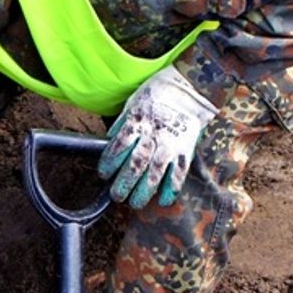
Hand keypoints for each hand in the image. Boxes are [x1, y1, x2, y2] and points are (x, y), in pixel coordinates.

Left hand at [98, 66, 216, 208]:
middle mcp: (153, 135)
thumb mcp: (132, 103)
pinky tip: (162, 201)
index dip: (109, 163)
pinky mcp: (186, 150)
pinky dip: (171, 189)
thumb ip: (121, 124)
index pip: (118, 147)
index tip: (104, 174)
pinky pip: (178, 173)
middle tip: (116, 196)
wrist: (188, 89)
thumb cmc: (156, 95)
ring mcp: (171, 144)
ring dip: (144, 191)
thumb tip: (109, 140)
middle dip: (124, 183)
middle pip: (135, 164)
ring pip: (155, 173)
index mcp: (137, 123)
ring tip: (135, 203)